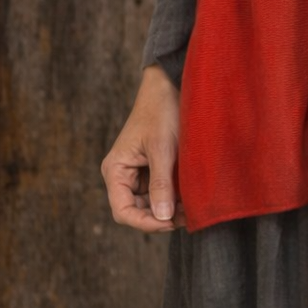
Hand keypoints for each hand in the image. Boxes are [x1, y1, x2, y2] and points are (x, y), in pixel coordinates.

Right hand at [101, 63, 184, 231]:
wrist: (170, 85)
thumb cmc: (161, 111)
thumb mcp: (162, 148)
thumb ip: (161, 183)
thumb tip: (161, 217)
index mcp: (116, 170)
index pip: (123, 210)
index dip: (144, 222)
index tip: (169, 222)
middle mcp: (123, 174)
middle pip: (137, 210)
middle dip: (160, 217)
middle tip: (187, 217)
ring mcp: (138, 172)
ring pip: (150, 203)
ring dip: (169, 209)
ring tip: (192, 209)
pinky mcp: (153, 168)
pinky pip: (160, 191)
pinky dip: (174, 197)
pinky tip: (190, 198)